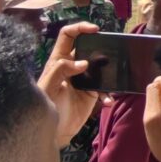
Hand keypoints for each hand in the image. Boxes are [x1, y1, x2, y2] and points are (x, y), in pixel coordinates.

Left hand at [38, 22, 110, 147]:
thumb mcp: (48, 88)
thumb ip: (60, 71)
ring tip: (115, 76)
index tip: (95, 30)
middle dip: (101, 46)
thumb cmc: (45, 109)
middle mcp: (72, 66)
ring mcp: (84, 79)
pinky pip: (105, 88)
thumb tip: (83, 62)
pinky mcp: (92, 92)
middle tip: (112, 51)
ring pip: (101, 65)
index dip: (80, 27)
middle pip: (89, 47)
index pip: (68, 35)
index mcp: (58, 61)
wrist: (54, 134)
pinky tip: (108, 101)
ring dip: (110, 70)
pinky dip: (109, 94)